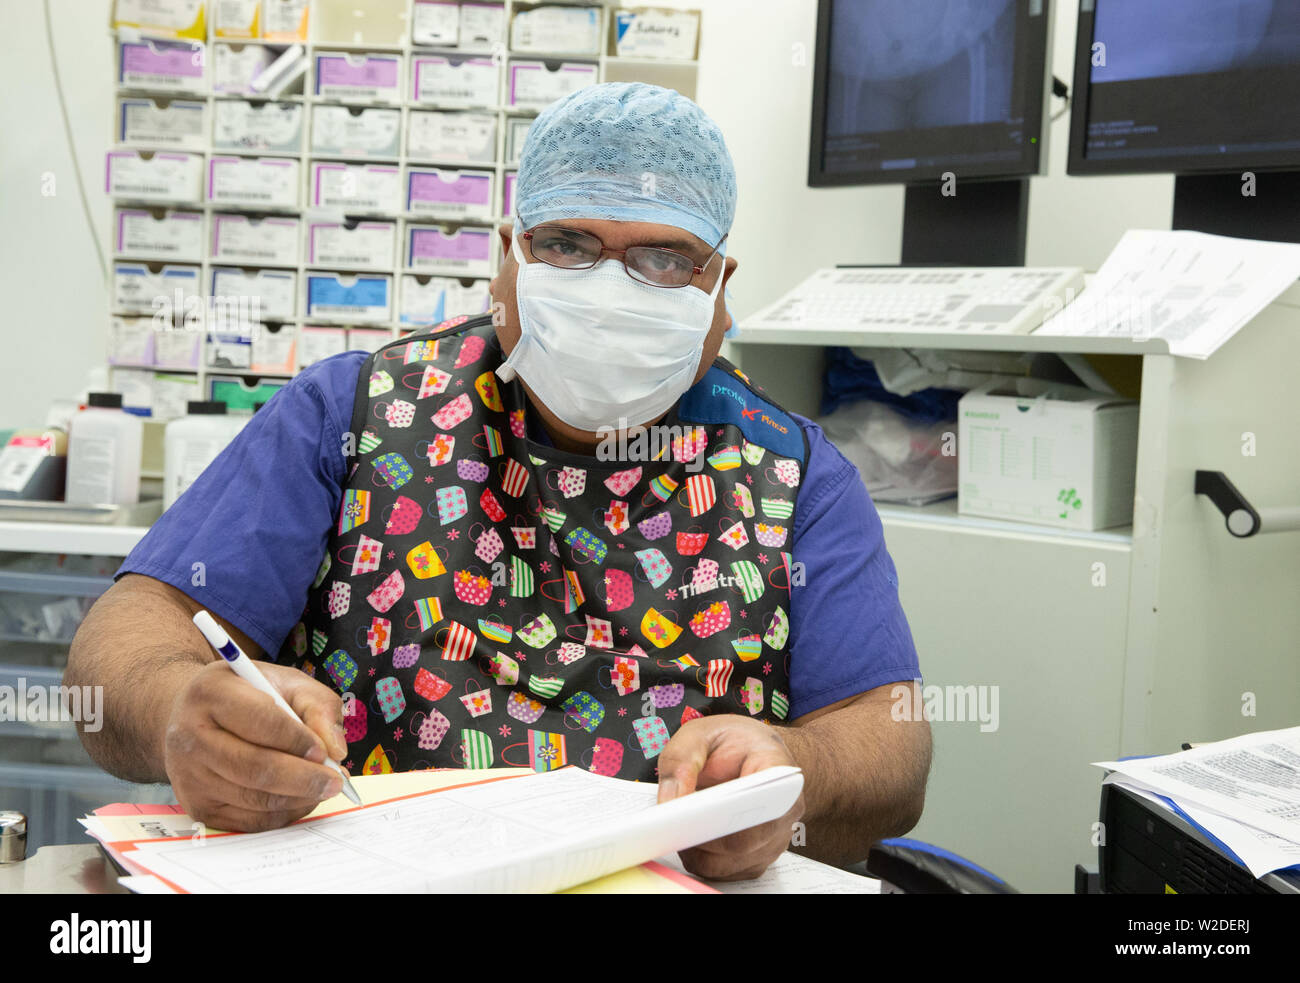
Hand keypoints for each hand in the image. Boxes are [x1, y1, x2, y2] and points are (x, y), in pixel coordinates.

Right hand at [162, 661, 348, 831]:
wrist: (198, 716)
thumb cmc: (250, 695)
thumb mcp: (288, 683)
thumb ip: (318, 707)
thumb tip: (335, 750)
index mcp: (211, 693)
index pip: (259, 720)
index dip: (296, 739)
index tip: (324, 751)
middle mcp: (190, 735)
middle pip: (254, 767)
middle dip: (304, 778)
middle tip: (335, 780)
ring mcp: (189, 775)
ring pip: (253, 798)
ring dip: (297, 798)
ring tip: (324, 788)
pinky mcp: (197, 806)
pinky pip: (247, 820)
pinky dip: (282, 814)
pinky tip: (300, 798)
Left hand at [656, 714, 804, 880]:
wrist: (752, 753)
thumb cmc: (732, 743)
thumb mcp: (701, 734)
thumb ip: (682, 759)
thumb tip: (669, 801)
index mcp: (777, 771)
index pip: (761, 802)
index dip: (726, 814)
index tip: (694, 812)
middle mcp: (783, 811)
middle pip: (742, 842)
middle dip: (701, 837)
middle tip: (671, 824)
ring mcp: (772, 839)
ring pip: (730, 863)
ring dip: (698, 851)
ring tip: (677, 828)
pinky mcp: (755, 857)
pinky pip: (725, 870)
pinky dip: (701, 858)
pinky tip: (688, 837)